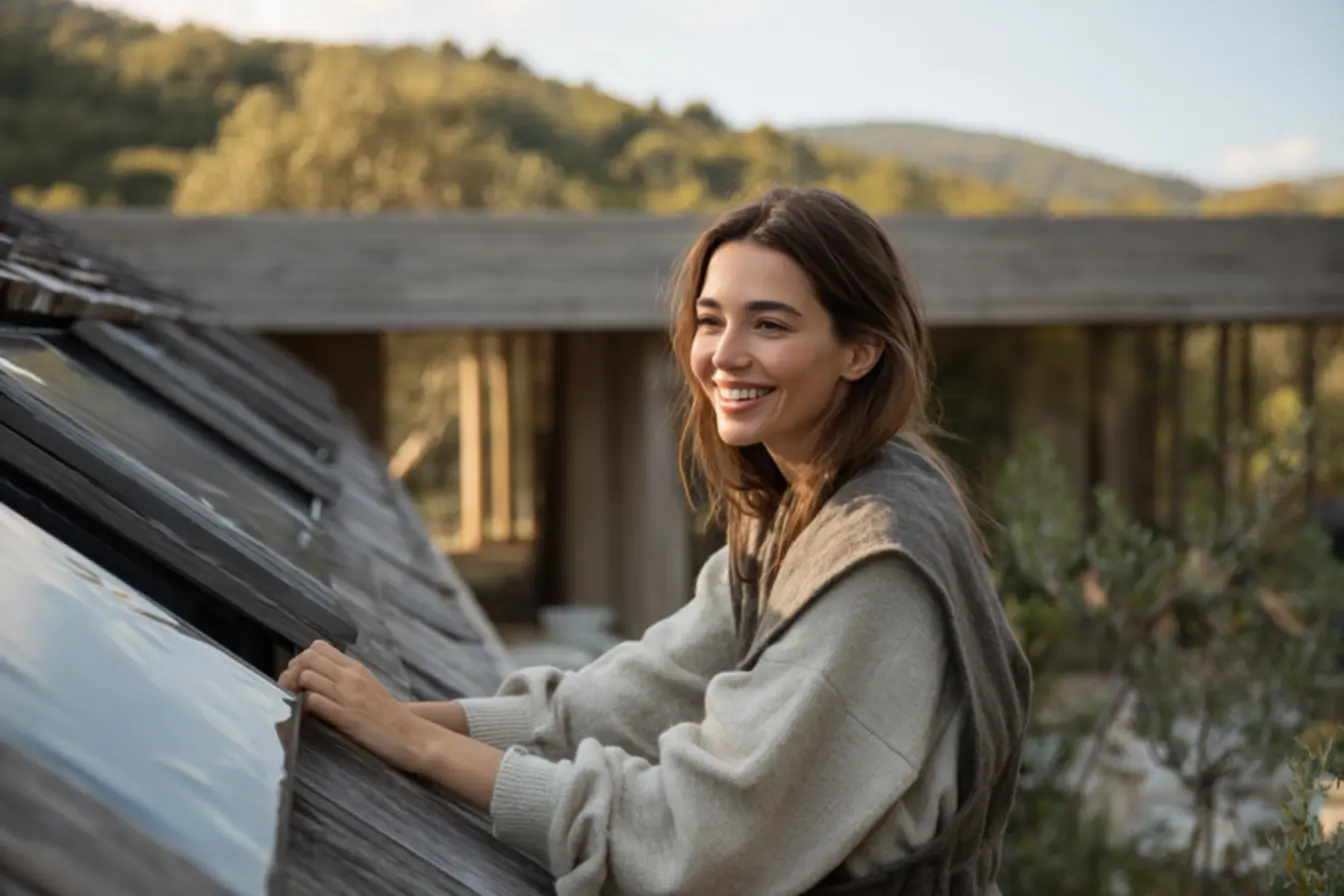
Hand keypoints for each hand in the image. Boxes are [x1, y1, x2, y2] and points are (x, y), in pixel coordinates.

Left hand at [279, 640, 437, 773]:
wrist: (409, 735)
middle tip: (290, 689)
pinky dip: (303, 707)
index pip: (319, 647)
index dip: (301, 659)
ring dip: (294, 689)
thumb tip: (317, 676)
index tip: (299, 675)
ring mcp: (348, 696)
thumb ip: (346, 678)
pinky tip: (306, 715)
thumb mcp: (368, 687)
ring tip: (295, 702)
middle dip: (291, 672)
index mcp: (356, 667)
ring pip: (307, 676)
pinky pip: (313, 702)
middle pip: (308, 658)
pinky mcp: (345, 716)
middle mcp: (351, 677)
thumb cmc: (387, 715)